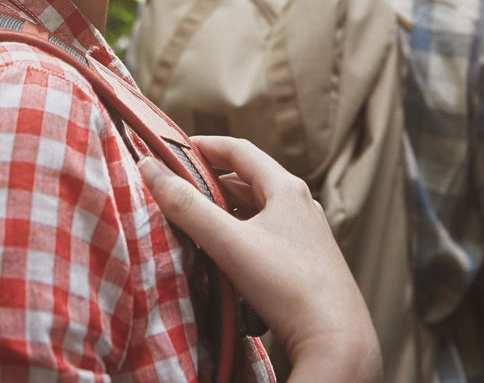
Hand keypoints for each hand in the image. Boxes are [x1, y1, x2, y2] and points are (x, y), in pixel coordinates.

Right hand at [140, 135, 380, 382]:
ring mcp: (307, 234)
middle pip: (249, 181)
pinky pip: (268, 236)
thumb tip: (149, 169)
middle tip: (178, 188)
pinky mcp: (308, 262)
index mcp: (287, 189)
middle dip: (211, 182)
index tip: (175, 148)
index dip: (205, 145)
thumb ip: (187, 207)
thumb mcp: (229, 242)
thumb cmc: (287, 285)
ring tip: (196, 222)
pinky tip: (228, 256)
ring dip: (227, 211)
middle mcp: (302, 205)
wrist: (335, 338)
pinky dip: (243, 235)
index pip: (240, 150)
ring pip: (259, 211)